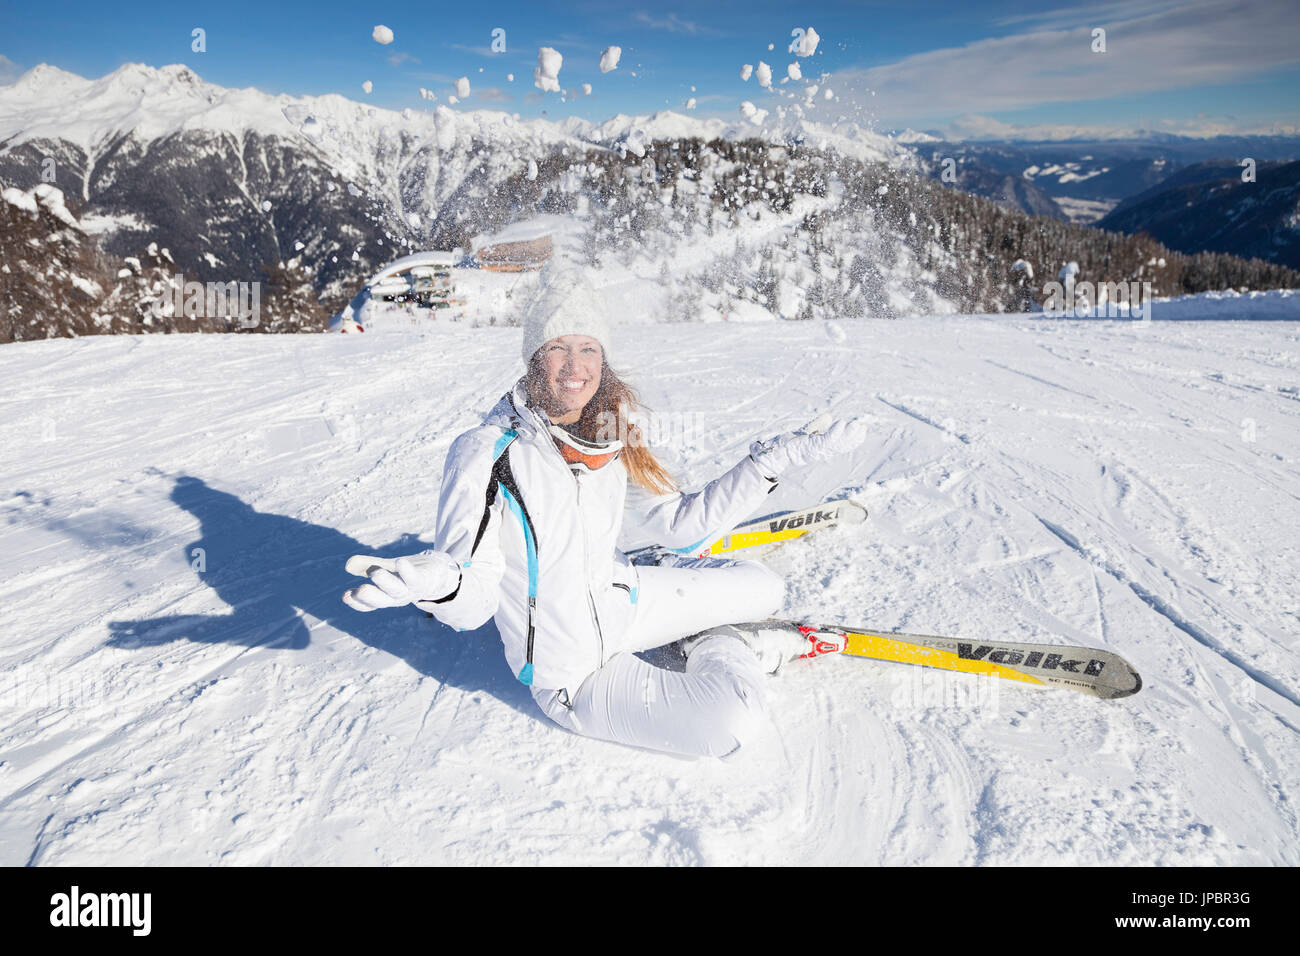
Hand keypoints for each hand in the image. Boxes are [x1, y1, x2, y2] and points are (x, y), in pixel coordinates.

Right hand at [342, 550, 460, 611]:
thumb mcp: (384, 568)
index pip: (369, 604)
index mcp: (385, 597)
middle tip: (359, 590)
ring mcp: (411, 590)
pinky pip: (415, 578)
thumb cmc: (406, 574)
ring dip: (387, 582)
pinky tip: (400, 562)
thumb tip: (347, 565)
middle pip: (382, 600)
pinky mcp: (423, 580)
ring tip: (375, 572)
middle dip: (370, 596)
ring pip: (397, 590)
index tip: (345, 595)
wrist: (437, 574)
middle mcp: (397, 597)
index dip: (357, 602)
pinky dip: (408, 572)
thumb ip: (366, 566)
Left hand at [749, 415, 866, 479]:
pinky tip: (841, 424)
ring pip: (836, 443)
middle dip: (853, 437)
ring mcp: (817, 450)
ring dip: (848, 435)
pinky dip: (834, 433)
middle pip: (841, 445)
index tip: (862, 430)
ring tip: (857, 426)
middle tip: (863, 428)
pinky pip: (825, 440)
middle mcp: (822, 451)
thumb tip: (829, 416)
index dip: (852, 438)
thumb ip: (818, 424)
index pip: (841, 444)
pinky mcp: (810, 447)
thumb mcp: (807, 431)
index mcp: (823, 448)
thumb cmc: (790, 442)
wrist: (776, 451)